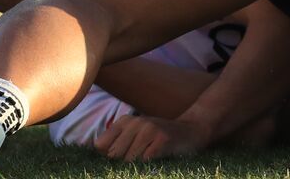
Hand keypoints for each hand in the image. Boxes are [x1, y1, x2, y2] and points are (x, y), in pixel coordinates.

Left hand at [94, 113, 210, 161]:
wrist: (192, 131)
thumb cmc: (159, 139)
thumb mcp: (136, 136)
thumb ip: (116, 146)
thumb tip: (97, 159)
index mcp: (125, 122)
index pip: (101, 146)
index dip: (108, 159)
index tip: (118, 162)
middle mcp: (135, 122)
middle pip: (114, 155)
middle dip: (121, 165)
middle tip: (138, 161)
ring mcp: (149, 129)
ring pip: (128, 160)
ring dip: (136, 167)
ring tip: (147, 161)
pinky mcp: (162, 139)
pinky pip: (145, 161)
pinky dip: (148, 166)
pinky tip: (156, 161)